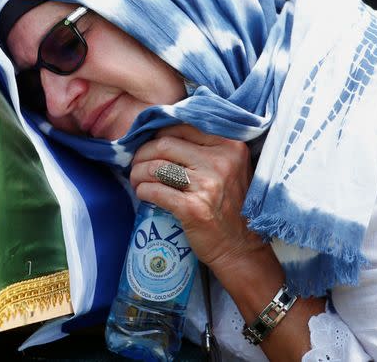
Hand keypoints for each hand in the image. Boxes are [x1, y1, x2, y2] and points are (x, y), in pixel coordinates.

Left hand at [130, 124, 263, 269]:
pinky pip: (155, 191)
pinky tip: (142, 193)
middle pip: (164, 145)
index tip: (150, 148)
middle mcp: (220, 162)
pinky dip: (142, 191)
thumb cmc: (231, 205)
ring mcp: (207, 185)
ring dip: (138, 173)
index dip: (158, 136)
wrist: (241, 248)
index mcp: (230, 147)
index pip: (182, 128)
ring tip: (136, 180)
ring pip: (155, 167)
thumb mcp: (230, 168)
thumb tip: (162, 135)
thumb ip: (206, 149)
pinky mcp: (193, 208)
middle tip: (136, 164)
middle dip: (142, 153)